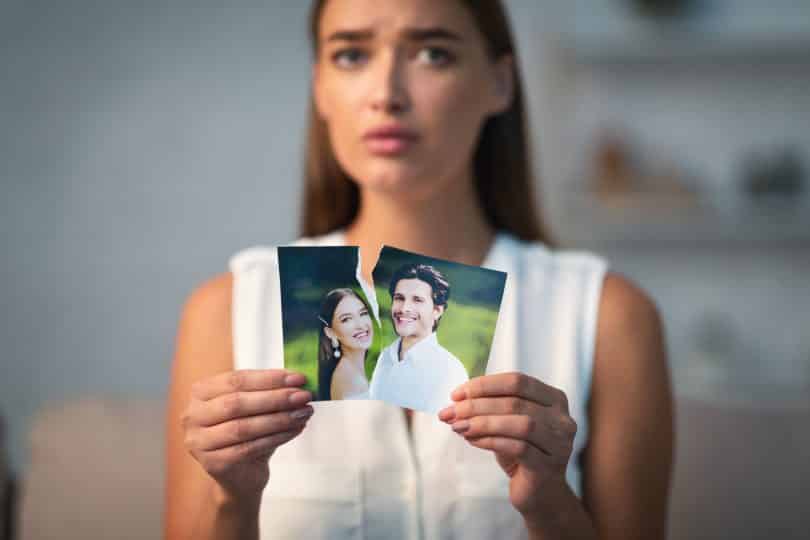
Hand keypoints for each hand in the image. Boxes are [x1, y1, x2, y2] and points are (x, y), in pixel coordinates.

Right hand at [181, 369, 312, 501]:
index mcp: (201, 392)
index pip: (236, 379)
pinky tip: (295, 429)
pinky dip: (276, 437)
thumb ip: (270, 391)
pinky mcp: (212, 464)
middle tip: (304, 396)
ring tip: (303, 412)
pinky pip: (248, 448)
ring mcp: (199, 442)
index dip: (269, 378)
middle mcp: (192, 415)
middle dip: (276, 398)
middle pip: (237, 403)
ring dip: (279, 418)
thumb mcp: (255, 406)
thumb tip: (299, 381)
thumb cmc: (248, 432)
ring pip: (243, 427)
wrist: (240, 475)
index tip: (299, 378)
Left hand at [438, 372, 576, 516]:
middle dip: (476, 405)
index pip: (518, 381)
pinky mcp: (548, 466)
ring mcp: (559, 443)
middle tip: (450, 412)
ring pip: (520, 424)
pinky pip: (518, 448)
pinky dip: (490, 441)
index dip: (484, 385)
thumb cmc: (522, 451)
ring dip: (483, 423)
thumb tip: (457, 400)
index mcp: (554, 399)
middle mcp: (562, 419)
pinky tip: (472, 441)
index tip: (456, 394)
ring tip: (458, 426)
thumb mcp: (508, 422)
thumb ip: (491, 406)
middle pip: (515, 402)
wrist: (540, 493)